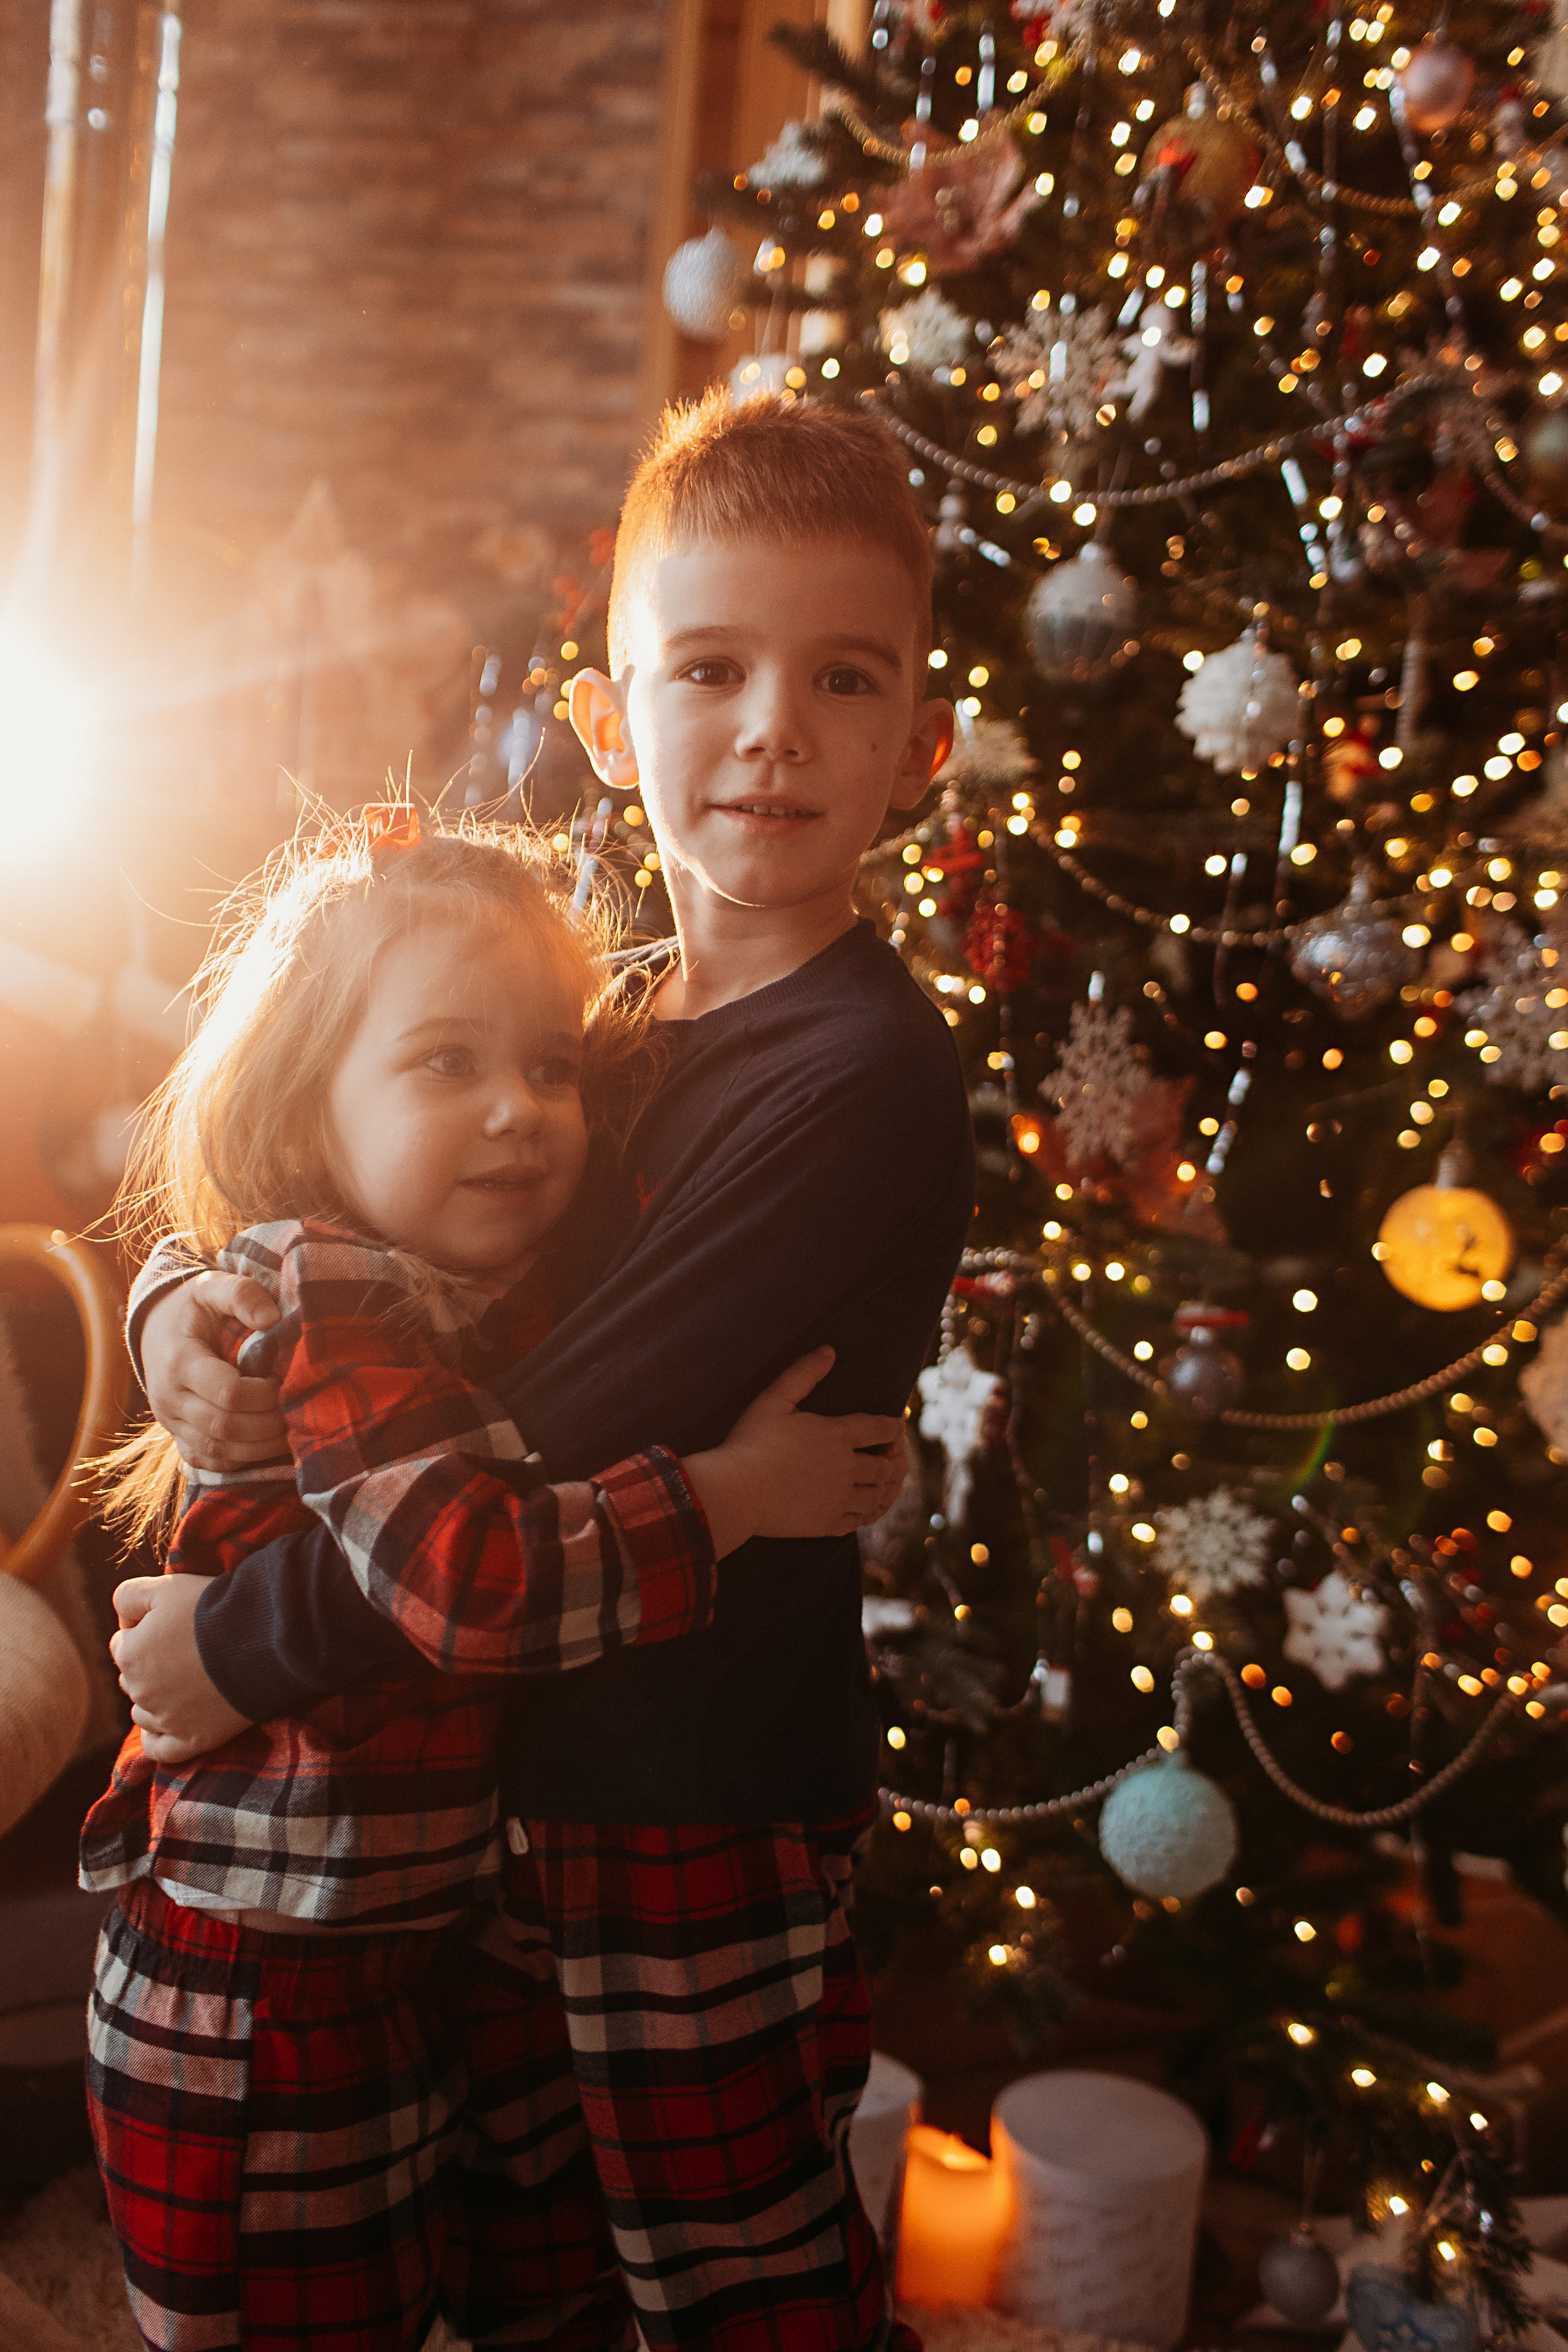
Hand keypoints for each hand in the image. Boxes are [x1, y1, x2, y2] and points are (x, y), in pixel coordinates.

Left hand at [110, 1575, 253, 1762]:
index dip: (145, 1630)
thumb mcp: (166, 1586)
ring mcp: (164, 1719)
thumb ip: (129, 1596)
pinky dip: (157, 1738)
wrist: (262, 1638)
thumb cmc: (214, 1608)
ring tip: (188, 1682)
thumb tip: (122, 1618)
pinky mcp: (190, 1740)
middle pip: (132, 1678)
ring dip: (156, 1699)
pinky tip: (167, 1725)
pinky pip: (158, 1749)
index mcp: (129, 1653)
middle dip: (151, 1665)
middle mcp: (139, 1690)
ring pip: (142, 1712)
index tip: (174, 1624)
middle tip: (188, 1650)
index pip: (121, 1643)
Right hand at [142, 1270, 285, 1469]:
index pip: (227, 1393)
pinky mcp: (178, 1437)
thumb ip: (241, 1294)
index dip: (264, 1395)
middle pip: (225, 1427)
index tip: (285, 1382)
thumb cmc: (193, 1307)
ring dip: (260, 1448)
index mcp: (178, 1361)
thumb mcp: (212, 1286)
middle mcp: (168, 1399)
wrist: (156, 1327)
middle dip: (268, 1424)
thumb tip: (272, 1318)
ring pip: (218, 1451)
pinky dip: (241, 1460)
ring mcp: (170, 1423)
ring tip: (290, 1430)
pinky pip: (209, 1462)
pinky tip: (268, 1446)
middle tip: (296, 1410)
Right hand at [683, 1348, 905, 1556]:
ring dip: (885, 1487)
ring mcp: (838, 1499)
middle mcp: (845, 1468)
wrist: (735, 1492)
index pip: (879, 1429)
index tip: (898, 1426)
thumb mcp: (774, 1399)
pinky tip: (866, 1507)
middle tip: (894, 1457)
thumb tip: (829, 1350)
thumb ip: (803, 1373)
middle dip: (894, 1460)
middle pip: (884, 1465)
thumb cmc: (750, 1442)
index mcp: (836, 1436)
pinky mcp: (827, 1524)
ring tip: (885, 1483)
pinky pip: (860, 1520)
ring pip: (877, 1495)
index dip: (894, 1427)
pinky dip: (869, 1512)